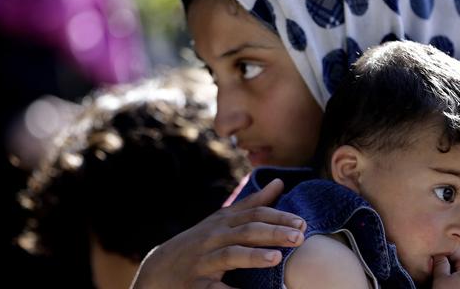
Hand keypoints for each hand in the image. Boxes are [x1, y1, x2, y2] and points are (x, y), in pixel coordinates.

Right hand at [131, 178, 305, 288]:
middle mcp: (214, 239)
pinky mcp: (195, 284)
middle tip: (299, 237)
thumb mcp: (222, 221)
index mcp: (223, 223)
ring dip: (253, 256)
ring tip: (276, 258)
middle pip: (246, 232)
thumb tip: (279, 182)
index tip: (302, 222)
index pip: (254, 214)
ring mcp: (203, 261)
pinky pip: (214, 288)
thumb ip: (252, 204)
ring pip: (230, 255)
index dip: (278, 217)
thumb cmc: (199, 243)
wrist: (157, 270)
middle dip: (273, 233)